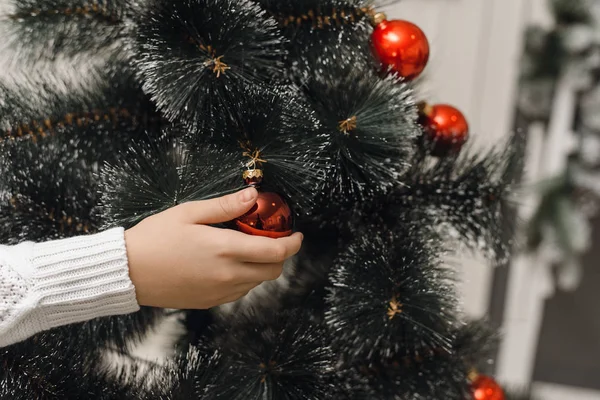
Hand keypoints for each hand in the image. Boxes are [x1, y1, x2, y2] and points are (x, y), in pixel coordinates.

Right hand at [124, 187, 302, 308]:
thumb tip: (253, 196)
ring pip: (257, 282)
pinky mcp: (210, 301)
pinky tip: (229, 263)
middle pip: (273, 271)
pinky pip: (240, 291)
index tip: (297, 235)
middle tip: (272, 240)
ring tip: (247, 248)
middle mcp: (228, 274)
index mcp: (225, 249)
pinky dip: (245, 278)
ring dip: (262, 267)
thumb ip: (225, 206)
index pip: (275, 251)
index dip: (293, 244)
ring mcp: (219, 291)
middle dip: (280, 256)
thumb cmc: (155, 238)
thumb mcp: (189, 212)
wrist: (127, 271)